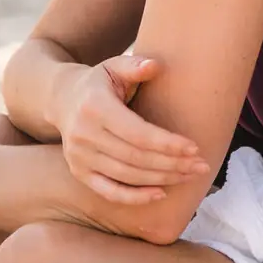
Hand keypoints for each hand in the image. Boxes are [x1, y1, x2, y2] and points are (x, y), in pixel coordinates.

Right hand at [55, 56, 207, 202]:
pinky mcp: (79, 172)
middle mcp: (84, 134)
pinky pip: (109, 191)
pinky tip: (161, 194)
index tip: (194, 147)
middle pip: (135, 158)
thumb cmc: (99, 82)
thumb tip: (155, 65)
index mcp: (94, 106)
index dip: (167, 143)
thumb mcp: (113, 66)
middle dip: (172, 164)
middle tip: (201, 166)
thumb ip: (134, 65)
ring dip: (162, 179)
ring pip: (127, 176)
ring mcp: (79, 156)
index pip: (137, 133)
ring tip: (190, 175)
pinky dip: (135, 197)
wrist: (61, 99)